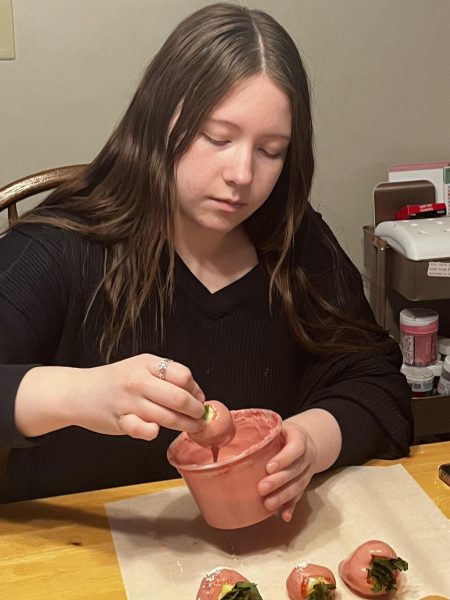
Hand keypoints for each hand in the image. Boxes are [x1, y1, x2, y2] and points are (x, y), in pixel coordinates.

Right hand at [16, 354, 205, 440]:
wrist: (78, 392)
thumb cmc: (115, 381)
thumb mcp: (140, 368)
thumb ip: (166, 377)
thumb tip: (197, 394)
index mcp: (146, 363)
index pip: (183, 376)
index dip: (196, 390)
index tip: (199, 399)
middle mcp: (138, 380)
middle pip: (179, 398)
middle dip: (196, 411)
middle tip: (201, 417)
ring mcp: (129, 401)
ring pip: (168, 417)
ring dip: (186, 425)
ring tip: (193, 427)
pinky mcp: (121, 421)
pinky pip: (146, 431)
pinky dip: (154, 433)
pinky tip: (156, 431)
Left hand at [257, 420, 317, 522]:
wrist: (305, 440)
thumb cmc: (284, 433)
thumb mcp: (277, 426)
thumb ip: (261, 430)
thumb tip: (227, 432)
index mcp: (299, 438)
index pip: (295, 448)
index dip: (284, 458)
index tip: (269, 467)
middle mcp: (306, 456)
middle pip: (295, 470)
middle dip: (278, 481)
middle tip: (261, 488)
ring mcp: (306, 472)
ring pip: (297, 486)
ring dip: (283, 497)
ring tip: (268, 504)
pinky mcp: (303, 484)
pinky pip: (298, 497)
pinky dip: (291, 507)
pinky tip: (284, 516)